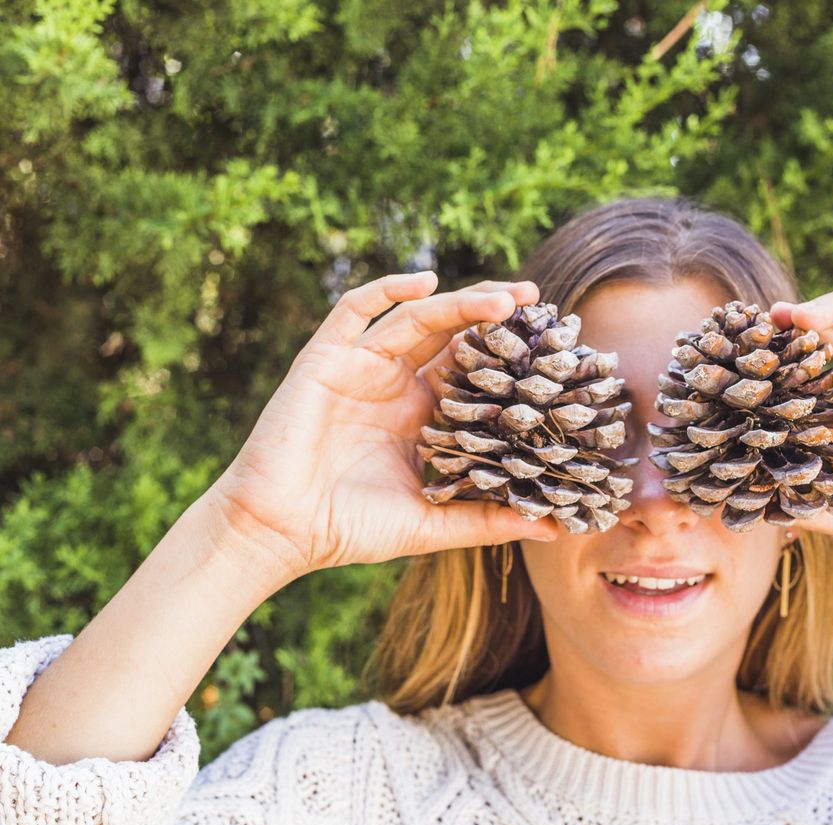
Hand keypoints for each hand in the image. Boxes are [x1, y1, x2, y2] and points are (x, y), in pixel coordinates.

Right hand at [207, 272, 559, 581]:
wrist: (278, 533)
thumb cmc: (348, 530)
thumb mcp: (431, 525)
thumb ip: (487, 521)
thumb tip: (554, 528)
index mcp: (420, 416)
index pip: (473, 372)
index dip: (508, 356)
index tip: (552, 348)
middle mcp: (394, 385)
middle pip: (452, 335)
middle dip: (493, 315)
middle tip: (538, 300)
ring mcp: (359, 368)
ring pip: (417, 318)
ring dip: (460, 303)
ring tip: (506, 299)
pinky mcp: (324, 361)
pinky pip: (353, 311)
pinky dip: (386, 290)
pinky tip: (425, 284)